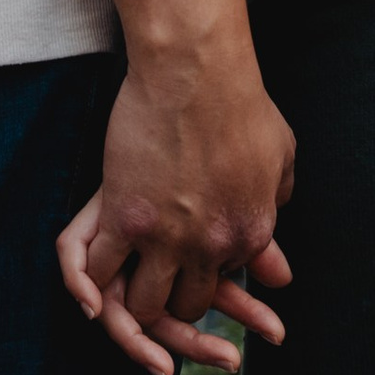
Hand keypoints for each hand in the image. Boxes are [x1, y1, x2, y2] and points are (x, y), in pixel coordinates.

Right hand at [54, 46, 293, 374]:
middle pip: (187, 308)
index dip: (207, 272)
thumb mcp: (280, 155)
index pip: (227, 283)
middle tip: (159, 276)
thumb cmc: (240, 101)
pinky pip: (101, 274)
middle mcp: (211, 247)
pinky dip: (94, 283)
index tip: (194, 256)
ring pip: (143, 306)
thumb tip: (279, 258)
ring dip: (135, 299)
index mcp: (251, 233)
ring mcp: (166, 238)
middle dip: (173, 299)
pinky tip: (96, 274)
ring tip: (129, 276)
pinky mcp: (124, 218)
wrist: (196, 67)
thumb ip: (278, 205)